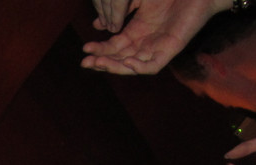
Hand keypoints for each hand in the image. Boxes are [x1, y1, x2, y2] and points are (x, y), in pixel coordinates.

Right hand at [81, 0, 223, 74]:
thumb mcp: (138, 1)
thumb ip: (119, 12)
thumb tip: (97, 25)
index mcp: (138, 32)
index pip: (114, 47)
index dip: (99, 50)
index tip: (84, 49)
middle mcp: (146, 44)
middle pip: (120, 59)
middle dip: (102, 62)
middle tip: (85, 63)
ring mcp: (158, 49)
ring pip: (133, 66)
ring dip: (115, 67)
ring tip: (100, 63)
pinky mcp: (171, 50)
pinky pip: (152, 66)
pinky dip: (138, 66)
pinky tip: (126, 61)